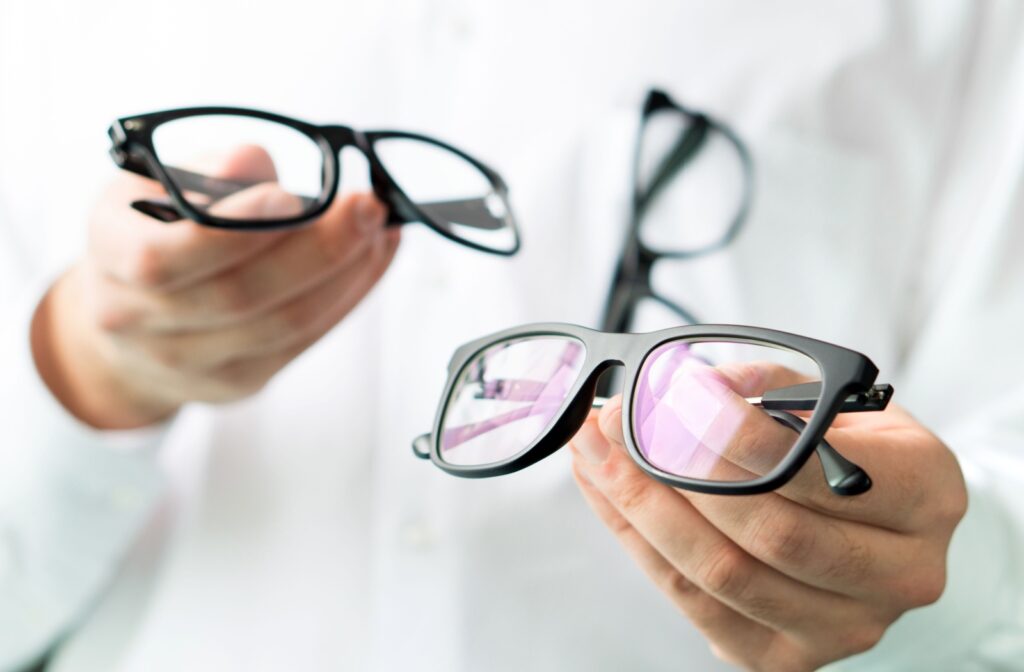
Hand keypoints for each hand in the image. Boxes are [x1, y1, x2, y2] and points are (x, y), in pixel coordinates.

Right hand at [32, 146, 399, 428]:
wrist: (127, 325)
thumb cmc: (149, 234)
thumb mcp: (154, 184)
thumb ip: (206, 171)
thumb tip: (256, 164)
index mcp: (111, 258)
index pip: (167, 258)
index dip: (232, 229)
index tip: (288, 194)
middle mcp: (141, 322)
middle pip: (241, 296)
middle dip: (317, 249)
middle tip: (365, 208)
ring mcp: (191, 363)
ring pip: (284, 325)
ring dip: (346, 275)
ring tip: (380, 231)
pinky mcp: (237, 381)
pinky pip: (305, 342)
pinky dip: (348, 297)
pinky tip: (372, 260)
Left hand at [569, 366, 965, 671]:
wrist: (881, 529)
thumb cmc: (852, 453)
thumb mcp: (833, 401)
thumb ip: (767, 387)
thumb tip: (682, 385)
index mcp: (926, 493)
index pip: (816, 470)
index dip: (734, 435)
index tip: (670, 394)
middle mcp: (901, 572)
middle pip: (768, 532)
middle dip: (674, 471)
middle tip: (613, 422)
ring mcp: (847, 626)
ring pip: (722, 576)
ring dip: (641, 508)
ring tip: (595, 453)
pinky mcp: (790, 658)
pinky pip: (697, 606)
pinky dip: (640, 544)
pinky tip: (608, 494)